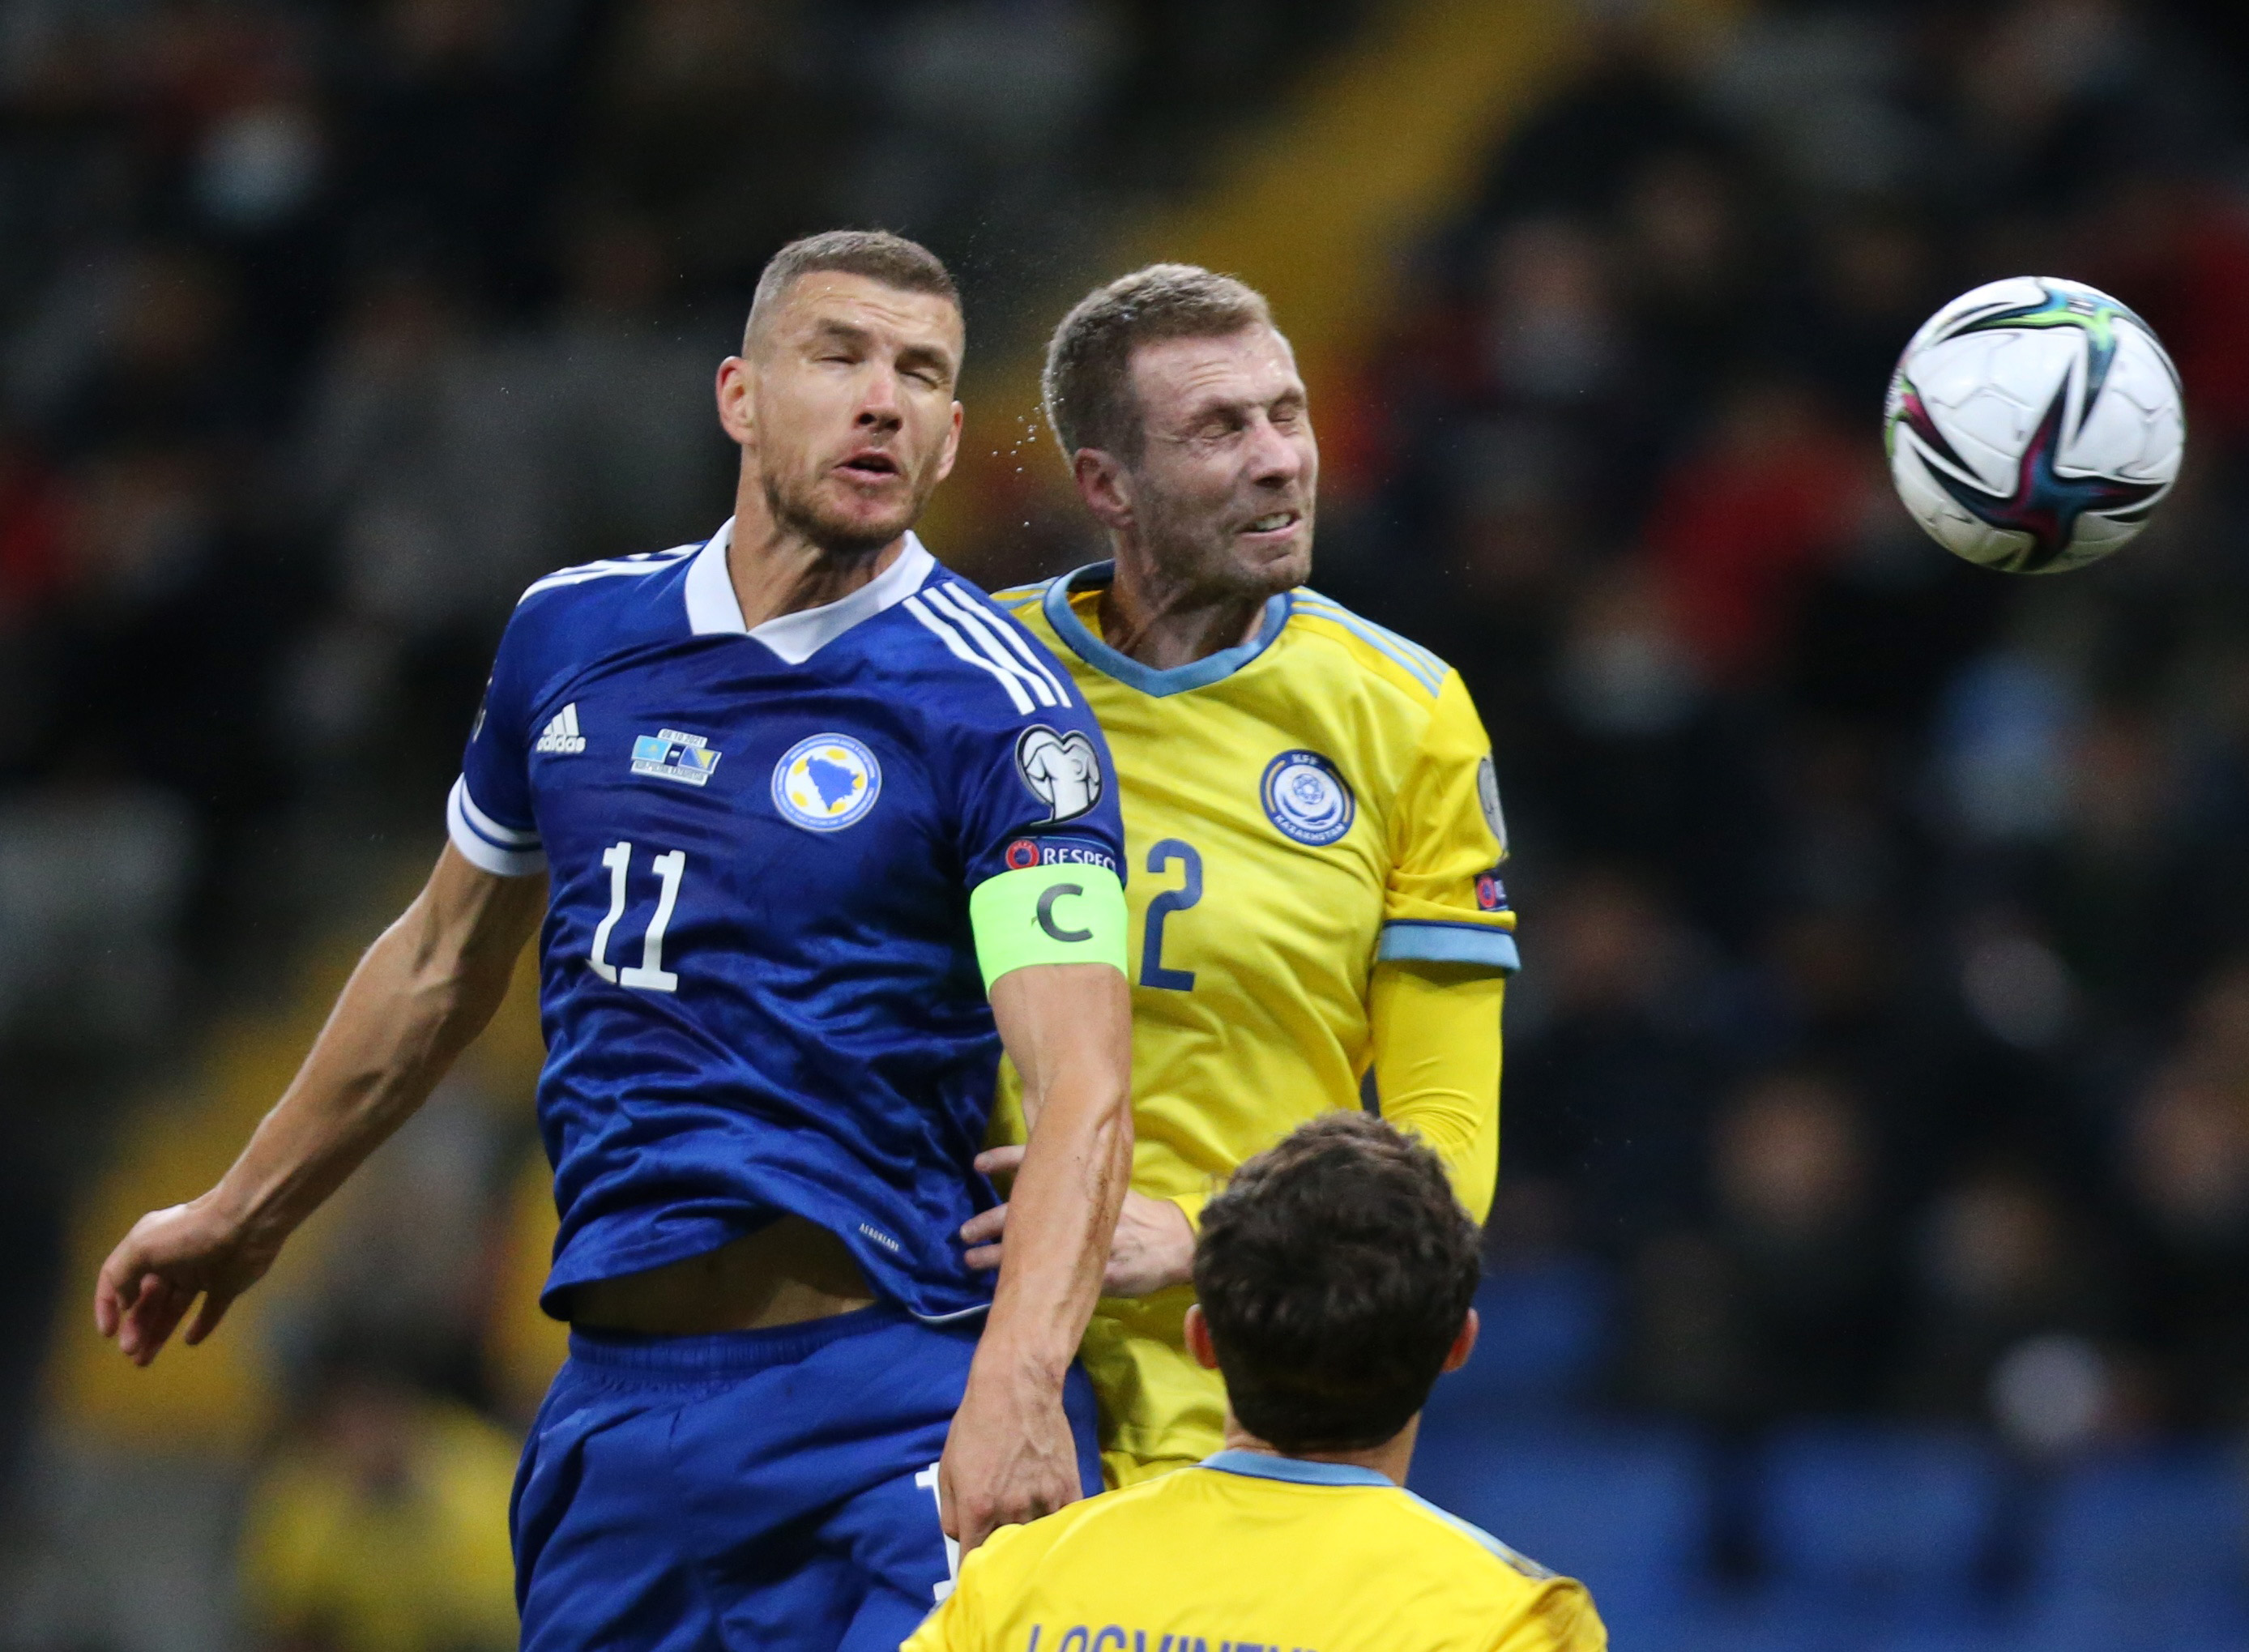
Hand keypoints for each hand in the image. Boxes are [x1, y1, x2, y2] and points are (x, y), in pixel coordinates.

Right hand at [93, 1195, 279, 1366]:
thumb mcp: (141, 1248)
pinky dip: (201, 1326)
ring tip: (143, 1360)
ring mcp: (201, 1273)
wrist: (247, 1223)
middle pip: (147, 1300)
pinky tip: (190, 1340)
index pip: (117, 1279)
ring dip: (158, 1333)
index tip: (108, 1332)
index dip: (107, 1305)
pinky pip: (211, 1309)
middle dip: (136, 1326)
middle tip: (130, 1351)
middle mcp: (172, 1260)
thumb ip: (121, 1275)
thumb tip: (123, 1302)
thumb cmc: (190, 1233)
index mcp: (148, 1247)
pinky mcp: (228, 1284)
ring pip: (174, 1309)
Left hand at [938, 1347, 1083, 1553]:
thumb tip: (961, 1538)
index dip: (974, 1566)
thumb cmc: (976, 1424)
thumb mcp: (947, 1467)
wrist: (1017, 1389)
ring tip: (1027, 1541)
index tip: (975, 1570)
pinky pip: (1063, 1523)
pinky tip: (1050, 1526)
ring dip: (1030, 1542)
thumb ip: (949, 1512)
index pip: (975, 1558)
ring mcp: (1044, 1501)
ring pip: (1037, 1540)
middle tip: (1001, 1555)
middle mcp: (1012, 1511)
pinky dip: (1056, 1528)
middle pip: (1008, 1554)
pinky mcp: (1069, 1489)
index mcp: (978, 1508)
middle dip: (1002, 1558)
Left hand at [964, 1146, 1195, 1296]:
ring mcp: (1079, 1242)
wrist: (1175, 1243)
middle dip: (987, 1221)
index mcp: (1082, 1180)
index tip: (977, 1164)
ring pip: (1023, 1247)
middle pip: (1019, 1209)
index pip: (1035, 1159)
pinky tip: (1003, 1289)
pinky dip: (1020, 1282)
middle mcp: (1075, 1206)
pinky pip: (1044, 1277)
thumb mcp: (1112, 1182)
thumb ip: (1080, 1176)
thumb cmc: (1141, 1214)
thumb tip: (1045, 1166)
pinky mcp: (1087, 1273)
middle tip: (963, 1230)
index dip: (1004, 1160)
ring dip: (992, 1255)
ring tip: (969, 1259)